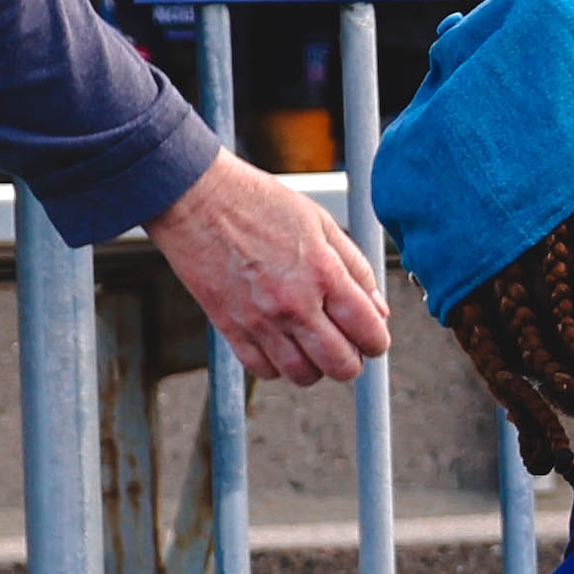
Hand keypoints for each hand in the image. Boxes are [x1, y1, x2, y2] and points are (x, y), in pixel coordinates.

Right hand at [149, 149, 396, 384]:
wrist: (196, 198)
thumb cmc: (258, 203)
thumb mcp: (320, 223)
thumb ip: (355, 268)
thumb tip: (378, 310)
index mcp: (323, 272)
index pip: (368, 331)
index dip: (377, 342)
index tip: (372, 339)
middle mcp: (294, 303)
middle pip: (340, 364)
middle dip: (352, 362)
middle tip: (347, 348)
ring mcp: (260, 320)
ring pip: (302, 375)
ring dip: (316, 368)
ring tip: (313, 347)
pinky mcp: (230, 327)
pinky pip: (263, 370)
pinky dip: (277, 367)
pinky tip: (281, 345)